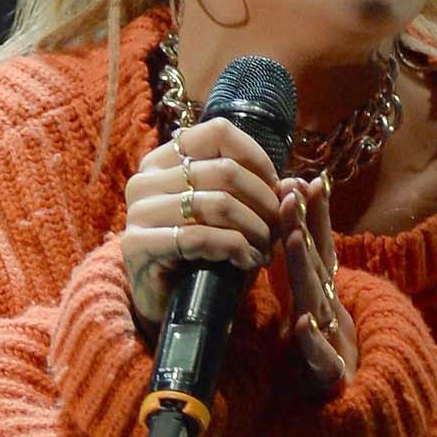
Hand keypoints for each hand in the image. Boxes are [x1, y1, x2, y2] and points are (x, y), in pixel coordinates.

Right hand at [121, 114, 283, 333]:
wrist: (164, 304)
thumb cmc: (201, 256)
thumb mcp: (231, 217)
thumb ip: (261, 194)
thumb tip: (298, 183)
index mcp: (165, 160)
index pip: (218, 133)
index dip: (257, 159)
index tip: (276, 191)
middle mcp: (146, 179)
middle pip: (224, 171)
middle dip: (263, 203)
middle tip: (278, 231)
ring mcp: (139, 211)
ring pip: (217, 204)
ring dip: (254, 230)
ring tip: (265, 251)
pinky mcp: (137, 245)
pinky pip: (200, 237)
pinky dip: (233, 249)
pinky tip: (246, 262)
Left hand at [273, 172, 358, 395]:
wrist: (362, 413)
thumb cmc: (329, 357)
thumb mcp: (316, 311)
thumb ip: (305, 272)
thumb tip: (293, 226)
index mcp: (325, 297)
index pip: (321, 249)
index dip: (314, 214)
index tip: (303, 179)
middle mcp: (331, 311)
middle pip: (318, 264)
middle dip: (305, 226)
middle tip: (291, 191)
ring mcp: (334, 341)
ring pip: (317, 300)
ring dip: (306, 268)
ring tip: (292, 237)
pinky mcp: (331, 376)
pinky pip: (322, 358)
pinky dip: (314, 340)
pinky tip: (303, 322)